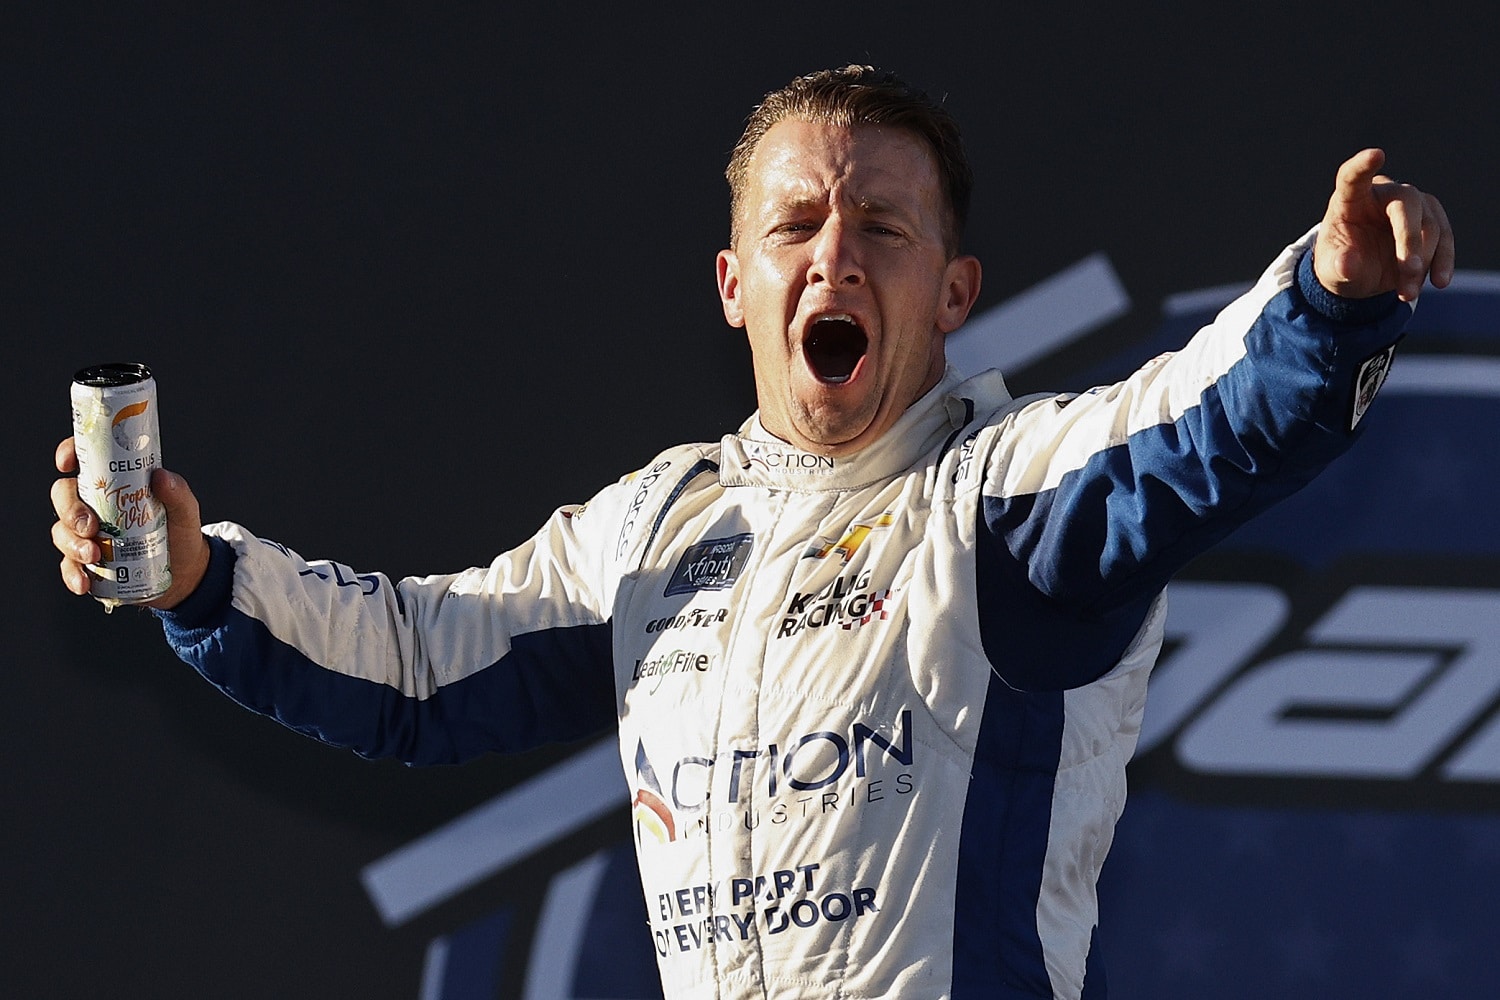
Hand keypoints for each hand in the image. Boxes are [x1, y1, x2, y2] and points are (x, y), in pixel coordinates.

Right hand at [51, 437, 210, 609]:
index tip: (66, 464)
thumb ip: (178, 493)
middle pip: (64, 496)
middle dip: (70, 511)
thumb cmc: (181, 533)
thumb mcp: (185, 511)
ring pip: (61, 532)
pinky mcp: (86, 563)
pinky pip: (68, 566)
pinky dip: (72, 574)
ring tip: (94, 556)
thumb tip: (161, 476)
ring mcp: (86, 534)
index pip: (85, 461)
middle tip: (90, 527)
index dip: (69, 454)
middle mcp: (94, 506)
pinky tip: (84, 582)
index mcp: (115, 484)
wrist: (185, 573)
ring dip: (72, 544)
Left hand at [1314, 148, 1454, 302]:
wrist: (1360, 275)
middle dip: (1409, 239)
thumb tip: (1348, 264)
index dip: (1363, 166)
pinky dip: (1444, 260)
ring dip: (1423, 261)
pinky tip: (1440, 281)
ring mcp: (1410, 206)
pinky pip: (1445, 237)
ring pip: (1429, 225)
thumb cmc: (1341, 263)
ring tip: (1407, 293)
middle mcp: (1383, 195)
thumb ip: (1338, 266)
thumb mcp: (1331, 271)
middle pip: (1406, 203)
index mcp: (1349, 199)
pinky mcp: (1430, 221)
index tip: (1376, 155)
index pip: (1353, 177)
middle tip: (1408, 270)